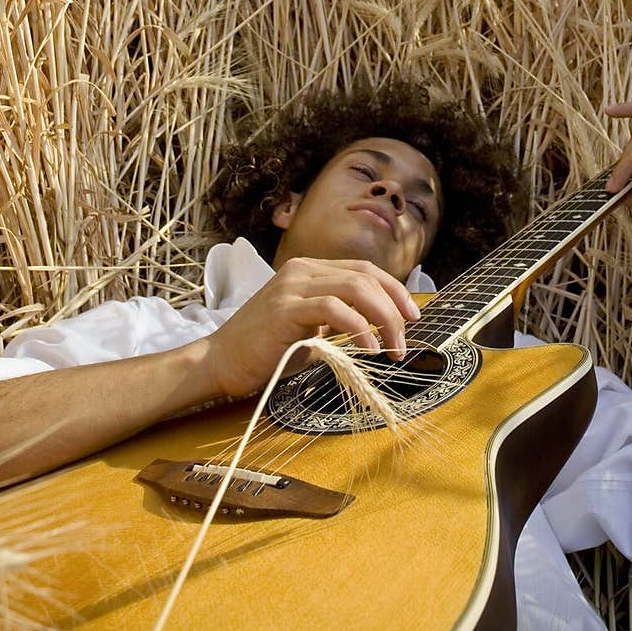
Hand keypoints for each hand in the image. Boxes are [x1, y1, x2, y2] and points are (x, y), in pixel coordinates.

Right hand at [202, 256, 420, 399]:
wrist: (220, 362)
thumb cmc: (265, 350)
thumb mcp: (309, 327)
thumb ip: (337, 318)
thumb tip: (379, 326)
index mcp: (309, 269)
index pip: (364, 270)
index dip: (394, 290)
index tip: (412, 316)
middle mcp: (302, 269)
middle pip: (366, 277)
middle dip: (395, 308)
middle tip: (405, 341)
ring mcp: (292, 286)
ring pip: (356, 288)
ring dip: (384, 320)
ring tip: (392, 349)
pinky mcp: (285, 309)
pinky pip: (334, 310)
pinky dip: (359, 329)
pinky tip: (369, 349)